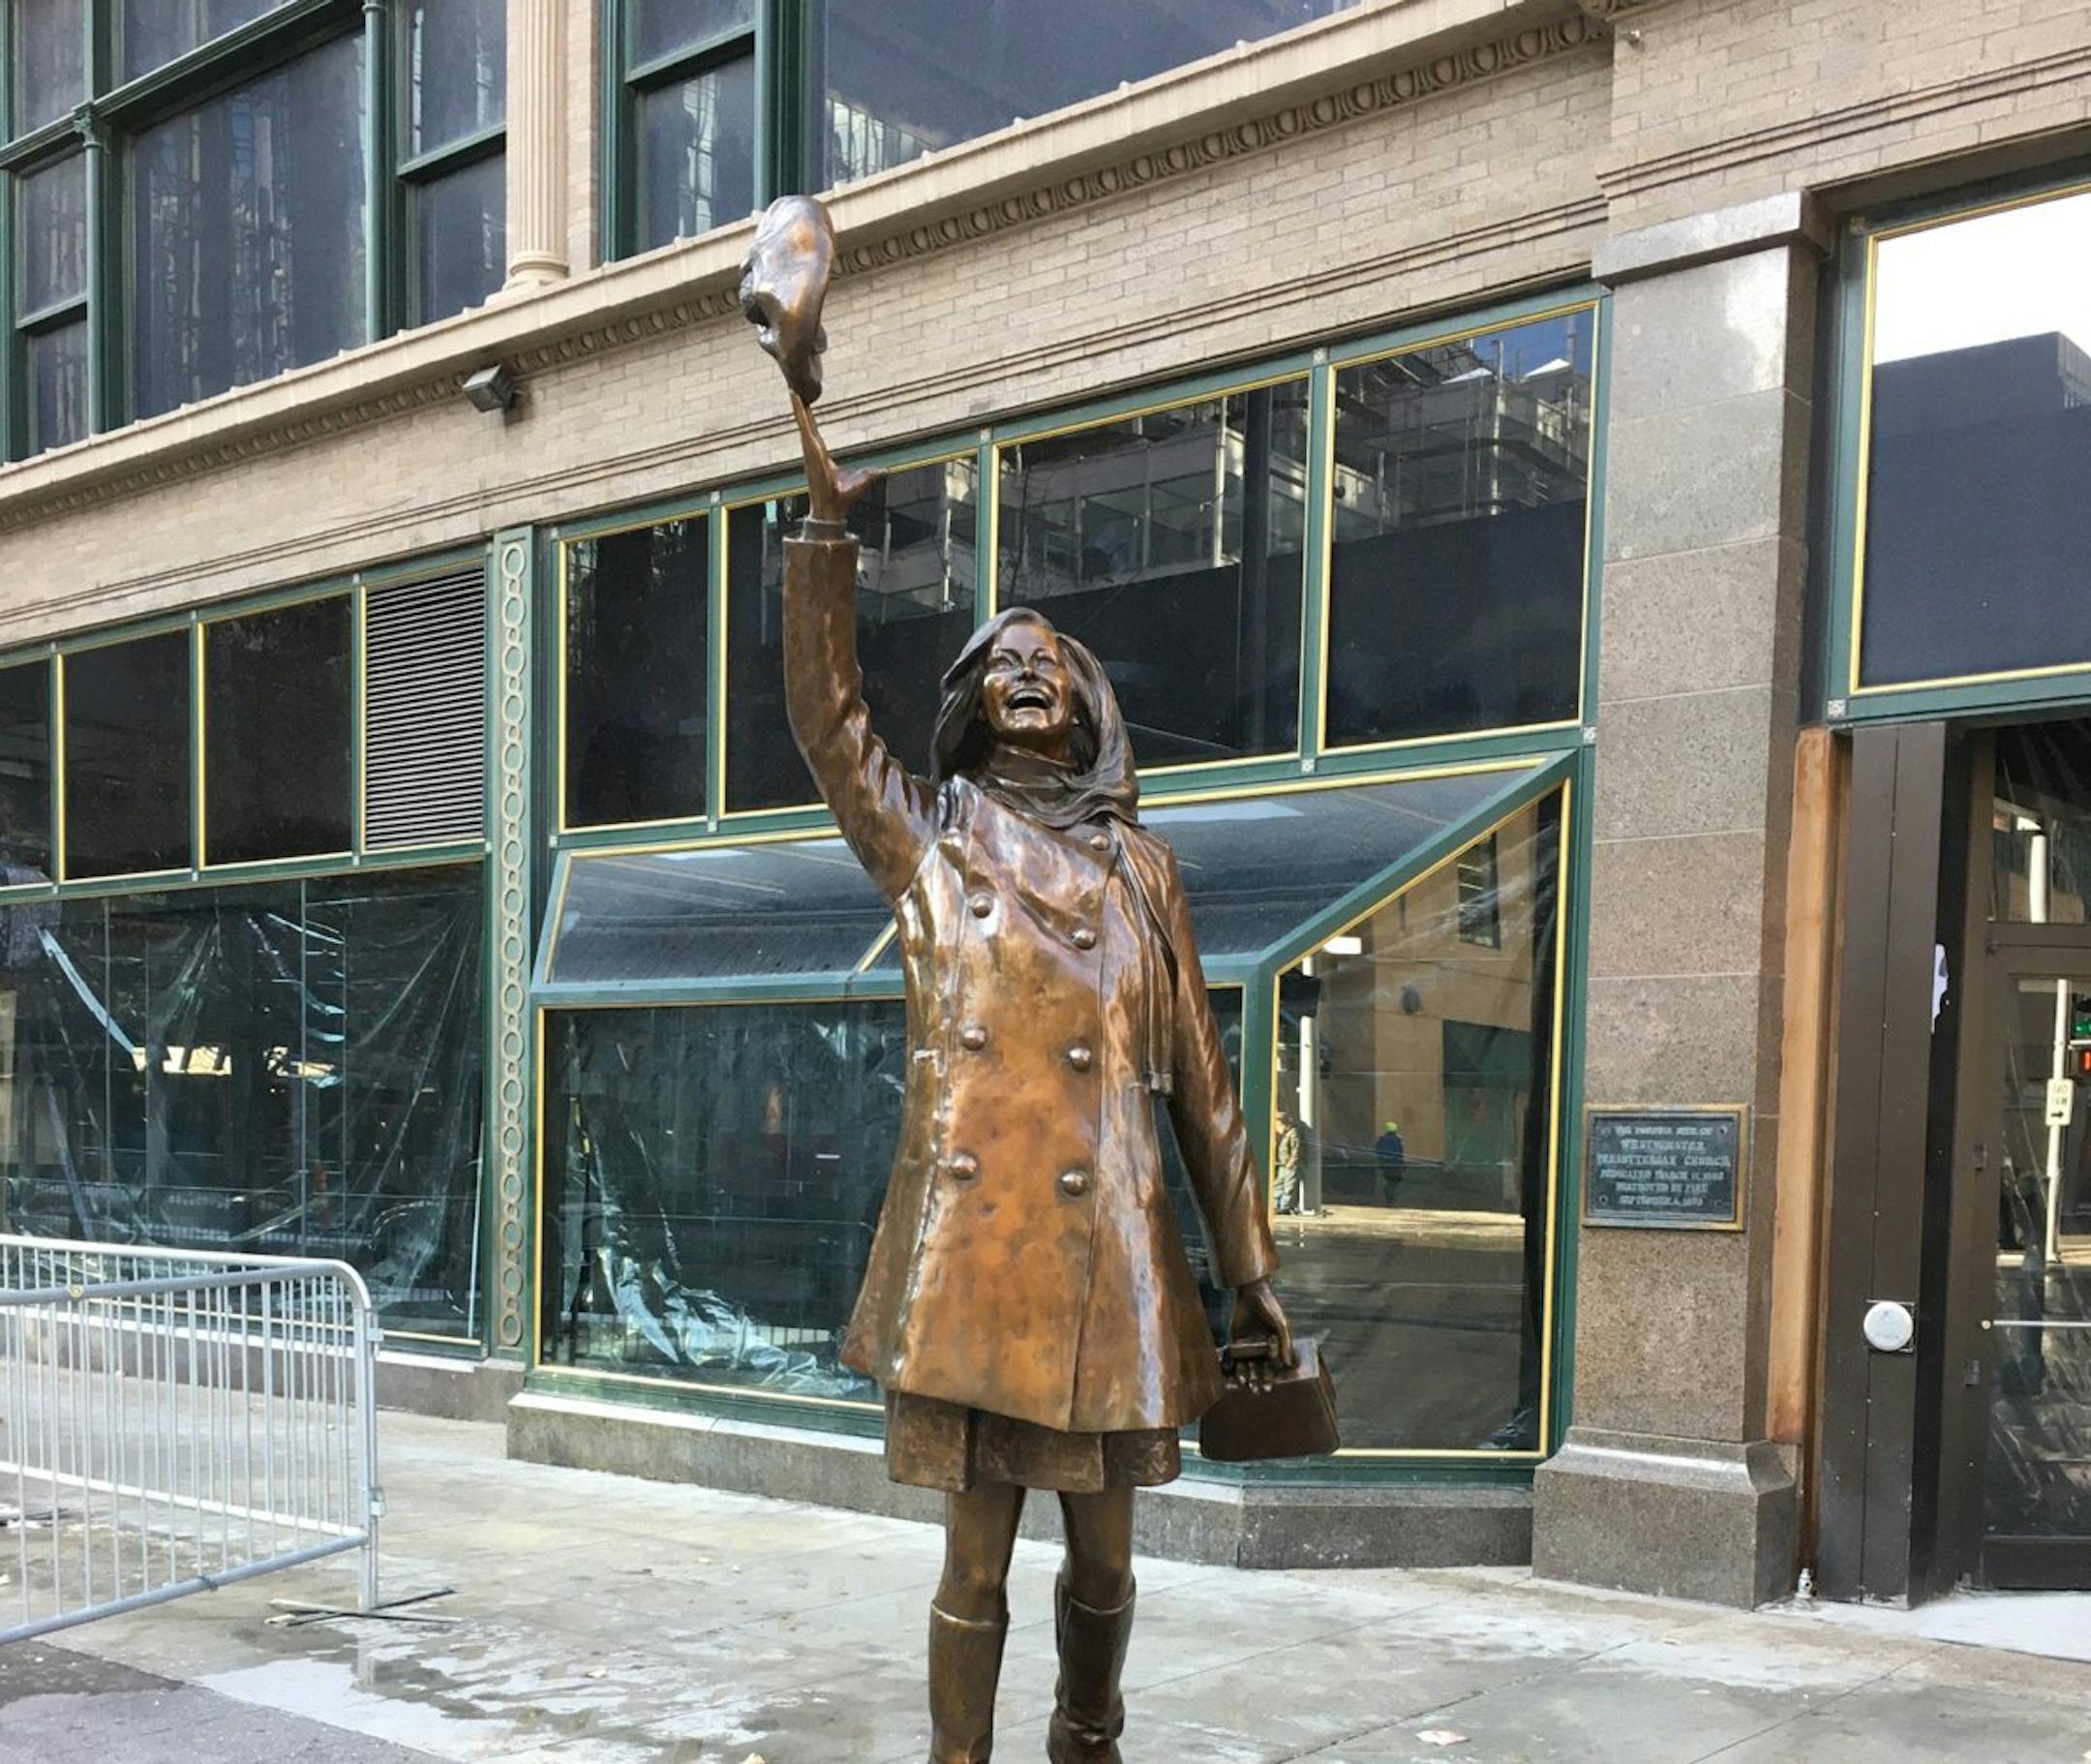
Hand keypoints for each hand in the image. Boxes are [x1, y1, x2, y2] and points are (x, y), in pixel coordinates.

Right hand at [790, 392, 877, 526]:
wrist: (833, 510)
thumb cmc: (843, 498)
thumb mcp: (864, 480)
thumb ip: (872, 473)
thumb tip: (885, 471)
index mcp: (822, 456)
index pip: (814, 433)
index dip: (809, 420)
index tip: (805, 405)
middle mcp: (814, 452)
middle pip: (806, 425)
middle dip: (800, 409)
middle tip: (794, 390)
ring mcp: (811, 451)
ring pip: (804, 424)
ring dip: (798, 408)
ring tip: (793, 391)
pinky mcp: (811, 451)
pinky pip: (805, 430)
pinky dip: (801, 417)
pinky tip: (798, 404)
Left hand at [1230, 1278, 1295, 1377]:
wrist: (1252, 1292)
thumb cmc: (1271, 1307)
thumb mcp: (1281, 1325)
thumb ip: (1286, 1344)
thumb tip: (1289, 1364)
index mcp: (1275, 1345)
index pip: (1274, 1365)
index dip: (1272, 1376)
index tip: (1270, 1385)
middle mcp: (1262, 1347)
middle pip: (1261, 1368)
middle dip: (1261, 1380)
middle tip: (1260, 1390)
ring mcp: (1249, 1344)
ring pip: (1248, 1365)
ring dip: (1249, 1376)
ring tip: (1248, 1385)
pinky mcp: (1236, 1340)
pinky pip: (1236, 1357)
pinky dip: (1236, 1367)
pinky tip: (1238, 1375)